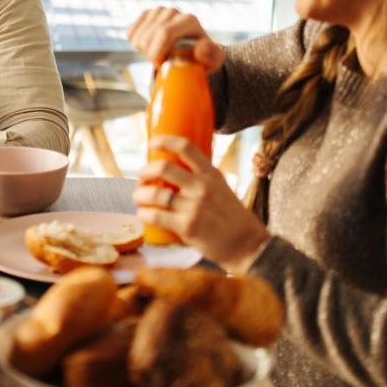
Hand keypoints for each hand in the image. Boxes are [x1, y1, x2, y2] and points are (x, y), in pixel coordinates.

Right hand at [125, 7, 224, 71]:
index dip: (156, 52)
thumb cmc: (203, 57)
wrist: (192, 49)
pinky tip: (149, 45)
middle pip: (148, 36)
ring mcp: (158, 11)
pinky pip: (130, 32)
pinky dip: (135, 43)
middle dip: (149, 53)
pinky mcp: (146, 14)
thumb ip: (211, 56)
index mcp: (189, 20)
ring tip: (158, 53)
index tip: (159, 64)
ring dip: (143, 50)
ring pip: (138, 36)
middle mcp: (173, 11)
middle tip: (161, 61)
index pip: (164, 33)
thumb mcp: (213, 61)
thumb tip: (201, 47)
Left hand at [132, 135, 268, 272]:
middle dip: (145, 172)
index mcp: (211, 174)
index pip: (185, 147)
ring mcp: (194, 207)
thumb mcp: (222, 189)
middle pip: (163, 168)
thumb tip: (175, 173)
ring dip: (140, 195)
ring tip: (139, 198)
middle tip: (141, 178)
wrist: (247, 245)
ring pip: (155, 194)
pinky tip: (144, 214)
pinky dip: (144, 214)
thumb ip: (202, 180)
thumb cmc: (233, 218)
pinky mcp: (187, 227)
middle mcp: (202, 187)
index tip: (152, 144)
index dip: (164, 141)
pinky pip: (155, 216)